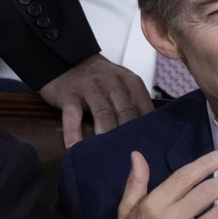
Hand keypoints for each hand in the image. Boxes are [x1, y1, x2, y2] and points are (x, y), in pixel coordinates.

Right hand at [38, 54, 153, 147]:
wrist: (67, 59)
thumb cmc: (99, 80)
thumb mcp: (122, 86)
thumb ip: (135, 106)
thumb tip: (148, 137)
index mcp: (131, 83)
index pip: (145, 109)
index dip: (148, 132)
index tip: (150, 151)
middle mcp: (114, 83)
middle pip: (126, 113)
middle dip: (130, 137)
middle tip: (132, 158)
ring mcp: (91, 87)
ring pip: (103, 114)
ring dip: (107, 136)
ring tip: (109, 156)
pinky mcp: (70, 93)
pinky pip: (73, 115)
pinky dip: (73, 132)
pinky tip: (74, 147)